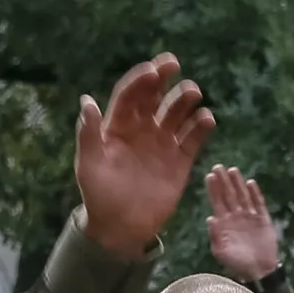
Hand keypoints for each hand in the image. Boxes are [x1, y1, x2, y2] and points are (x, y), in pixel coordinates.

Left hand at [77, 54, 217, 259]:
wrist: (121, 228)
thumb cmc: (99, 196)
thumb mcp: (89, 165)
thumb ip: (88, 134)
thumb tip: (86, 101)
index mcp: (118, 126)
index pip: (130, 94)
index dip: (141, 81)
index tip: (153, 71)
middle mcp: (142, 129)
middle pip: (155, 96)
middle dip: (165, 78)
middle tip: (174, 64)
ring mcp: (163, 143)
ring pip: (177, 113)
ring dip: (185, 99)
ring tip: (194, 93)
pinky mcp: (180, 161)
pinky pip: (193, 139)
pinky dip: (201, 127)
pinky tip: (207, 119)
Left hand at [203, 165, 280, 280]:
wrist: (258, 270)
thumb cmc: (237, 264)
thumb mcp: (221, 252)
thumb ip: (215, 236)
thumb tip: (209, 218)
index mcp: (224, 223)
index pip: (217, 202)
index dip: (213, 189)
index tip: (209, 176)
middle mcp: (235, 216)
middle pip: (228, 195)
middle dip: (223, 181)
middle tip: (218, 167)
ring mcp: (249, 217)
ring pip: (242, 196)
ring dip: (237, 183)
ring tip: (233, 170)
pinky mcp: (262, 219)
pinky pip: (258, 204)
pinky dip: (254, 194)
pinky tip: (250, 183)